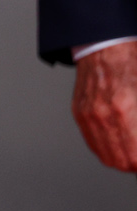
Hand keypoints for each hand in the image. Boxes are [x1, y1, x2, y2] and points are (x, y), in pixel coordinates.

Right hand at [73, 41, 136, 170]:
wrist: (105, 48)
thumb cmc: (131, 66)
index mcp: (125, 108)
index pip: (135, 157)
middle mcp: (104, 114)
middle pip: (123, 162)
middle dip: (135, 163)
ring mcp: (89, 114)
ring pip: (106, 157)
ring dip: (122, 160)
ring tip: (131, 154)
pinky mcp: (79, 112)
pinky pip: (92, 143)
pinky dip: (106, 149)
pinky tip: (117, 144)